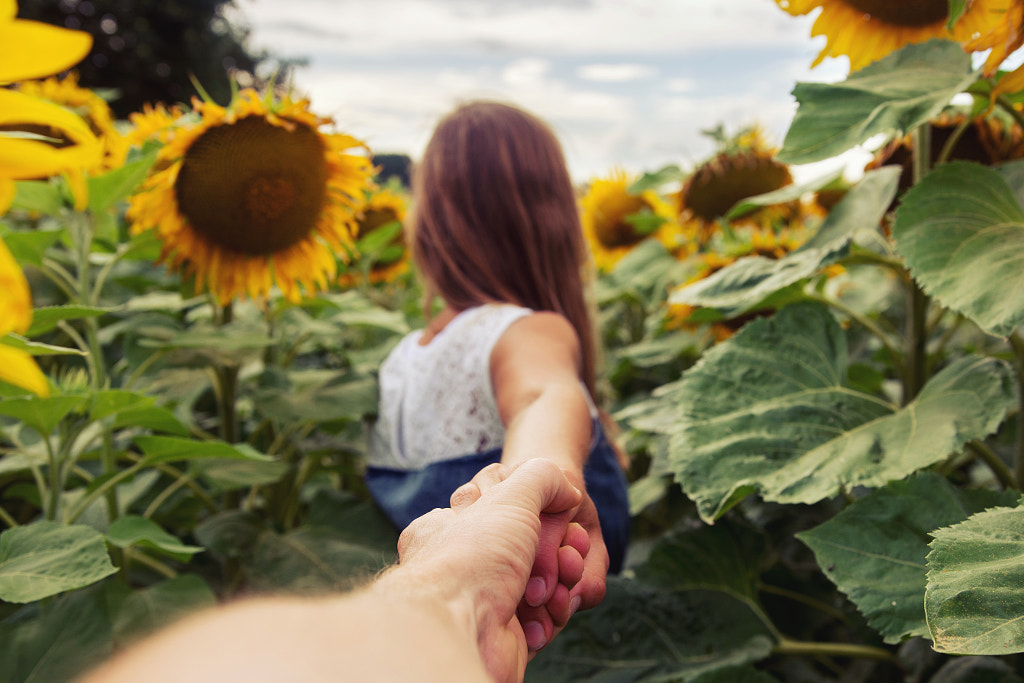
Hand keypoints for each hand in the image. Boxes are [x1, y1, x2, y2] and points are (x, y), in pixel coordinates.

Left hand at [453, 461, 606, 652]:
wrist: (462, 630)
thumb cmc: (474, 555)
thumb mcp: (509, 495)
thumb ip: (542, 478)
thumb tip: (566, 493)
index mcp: (454, 526)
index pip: (514, 512)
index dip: (547, 515)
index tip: (565, 518)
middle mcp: (467, 563)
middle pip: (534, 549)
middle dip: (561, 553)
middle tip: (567, 556)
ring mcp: (486, 599)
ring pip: (544, 584)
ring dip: (563, 581)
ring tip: (562, 584)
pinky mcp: (507, 633)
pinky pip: (543, 618)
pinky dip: (554, 613)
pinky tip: (553, 609)